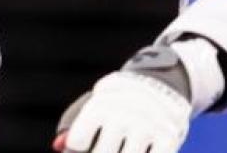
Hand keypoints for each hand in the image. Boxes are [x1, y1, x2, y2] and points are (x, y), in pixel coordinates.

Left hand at [54, 46, 192, 152]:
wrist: (163, 81)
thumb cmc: (119, 101)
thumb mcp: (97, 104)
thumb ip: (75, 126)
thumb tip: (57, 147)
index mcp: (101, 103)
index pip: (79, 140)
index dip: (78, 148)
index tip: (83, 145)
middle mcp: (125, 112)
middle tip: (105, 147)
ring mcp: (149, 125)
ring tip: (121, 147)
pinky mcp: (169, 136)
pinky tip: (140, 150)